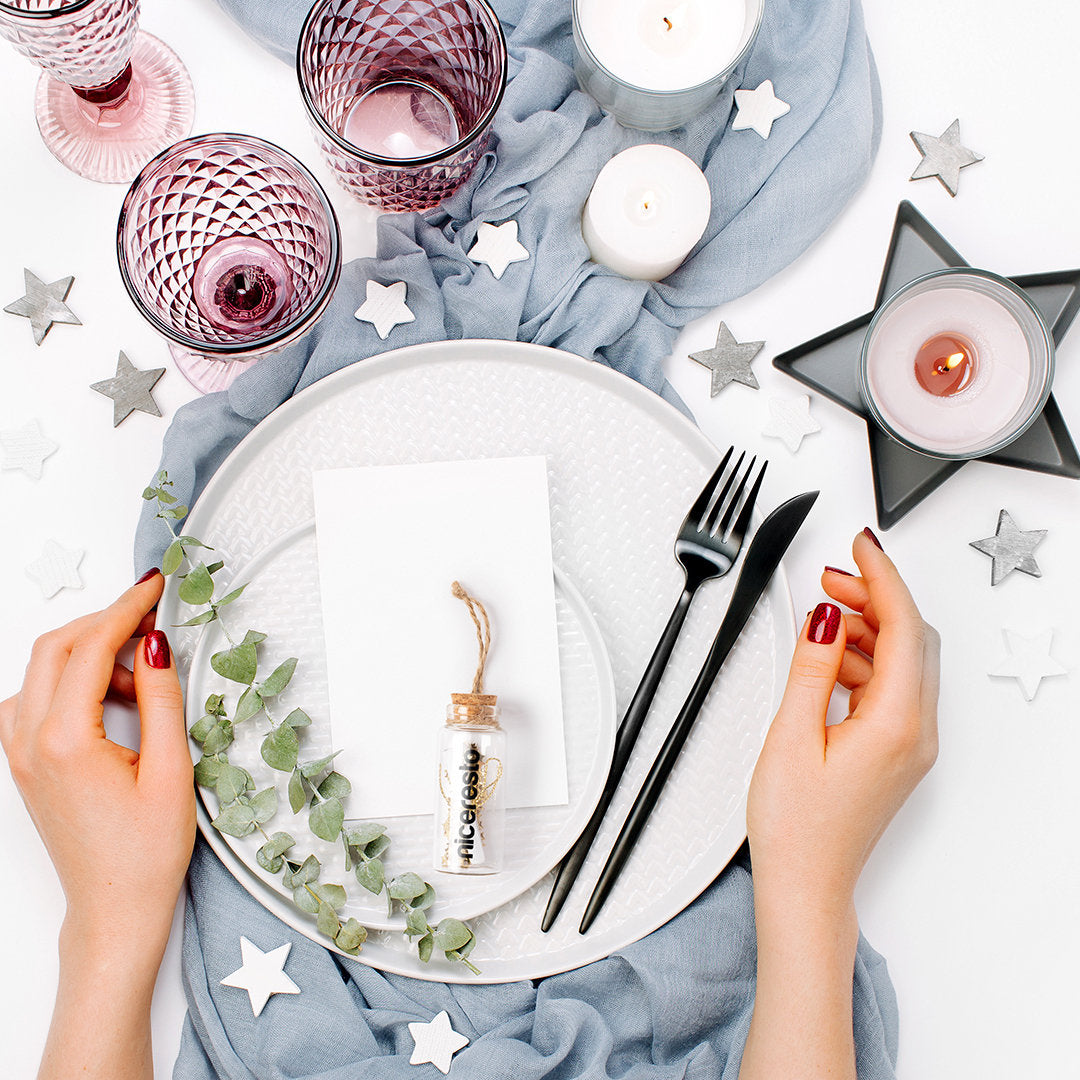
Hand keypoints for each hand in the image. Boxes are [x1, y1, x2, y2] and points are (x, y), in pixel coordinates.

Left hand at [0, 573, 193, 963]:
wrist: (114, 908)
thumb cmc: (146, 852)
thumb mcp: (170, 769)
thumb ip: (158, 697)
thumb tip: (154, 643)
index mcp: (65, 742)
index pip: (90, 648)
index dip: (126, 610)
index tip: (155, 588)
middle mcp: (29, 743)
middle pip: (55, 648)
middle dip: (103, 622)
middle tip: (150, 616)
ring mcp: (19, 754)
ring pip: (41, 671)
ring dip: (88, 654)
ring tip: (140, 677)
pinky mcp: (24, 764)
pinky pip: (36, 700)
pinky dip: (71, 683)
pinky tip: (109, 700)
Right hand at [747, 529, 939, 915]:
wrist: (807, 883)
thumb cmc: (798, 827)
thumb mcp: (792, 734)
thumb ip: (812, 667)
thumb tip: (827, 618)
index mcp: (897, 724)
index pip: (904, 627)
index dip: (882, 577)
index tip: (861, 545)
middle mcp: (917, 732)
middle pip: (913, 638)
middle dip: (876, 597)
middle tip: (833, 574)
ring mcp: (911, 742)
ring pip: (905, 660)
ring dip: (870, 628)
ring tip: (824, 611)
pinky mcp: (896, 750)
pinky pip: (893, 687)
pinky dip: (867, 659)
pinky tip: (830, 656)